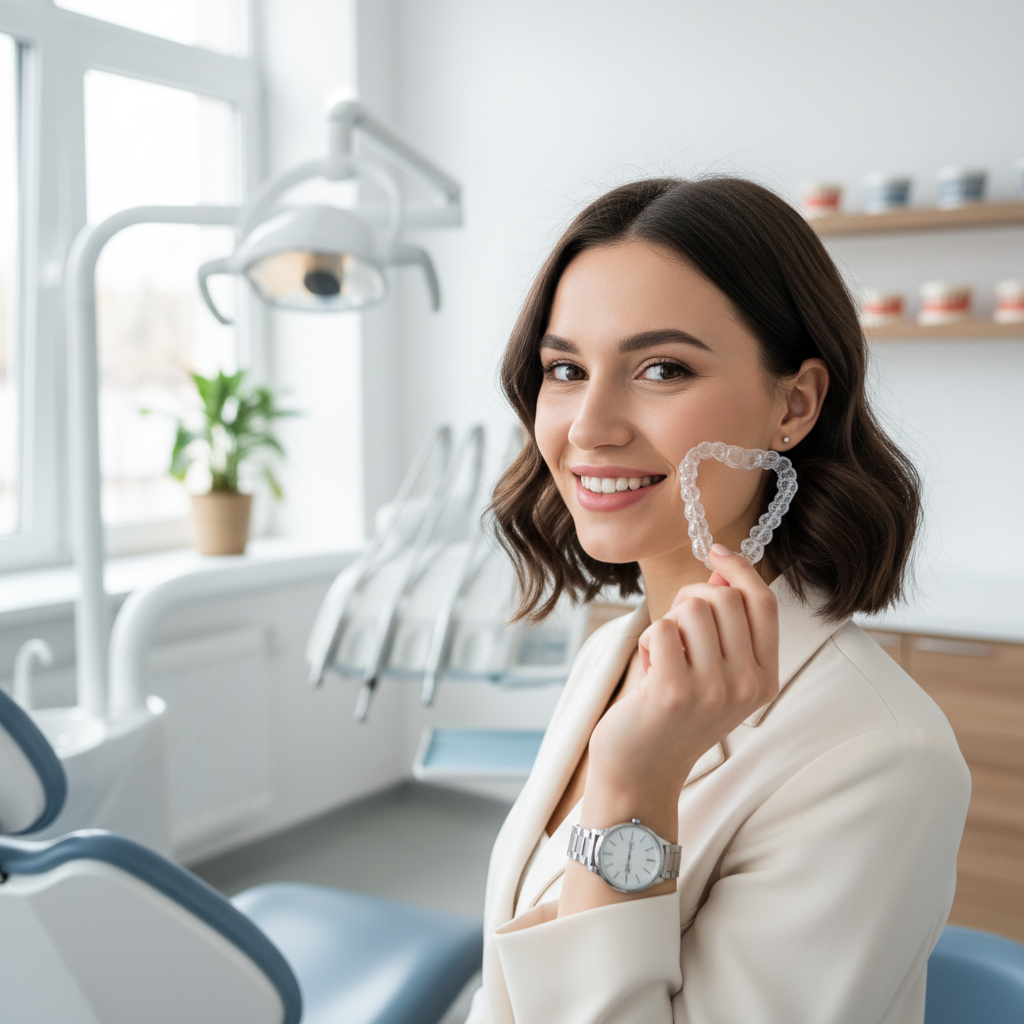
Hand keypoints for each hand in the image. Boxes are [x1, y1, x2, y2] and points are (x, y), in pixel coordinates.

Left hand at [585, 545, 779, 825]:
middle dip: (691, 596)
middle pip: (726, 597)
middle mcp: (748, 686)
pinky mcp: (675, 691)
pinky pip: (661, 628)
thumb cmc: (673, 713)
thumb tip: (724, 565)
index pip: (765, 603)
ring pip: (691, 607)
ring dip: (667, 623)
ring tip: (663, 658)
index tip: (716, 552)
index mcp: (765, 679)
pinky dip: (647, 642)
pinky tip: (649, 672)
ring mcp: (714, 690)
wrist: (642, 771)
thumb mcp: (713, 670)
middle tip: (675, 626)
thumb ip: (726, 622)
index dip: (741, 569)